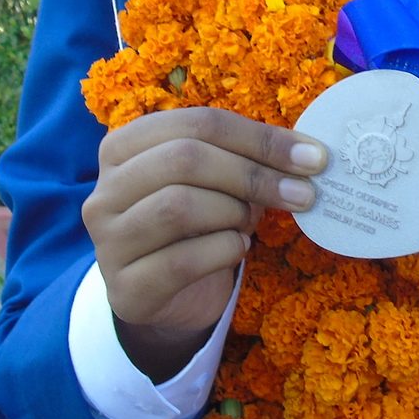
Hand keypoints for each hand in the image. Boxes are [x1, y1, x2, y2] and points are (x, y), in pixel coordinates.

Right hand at [82, 108, 327, 379]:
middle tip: (302, 193)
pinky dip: (224, 250)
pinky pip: (183, 260)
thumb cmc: (197, 223)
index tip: (313, 157)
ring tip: (252, 222)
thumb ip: (249, 159)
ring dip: (234, 212)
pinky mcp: (125, 289)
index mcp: (125, 146)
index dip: (260, 137)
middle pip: (185, 159)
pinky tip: (236, 248)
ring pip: (179, 206)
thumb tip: (309, 155)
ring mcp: (109, 241)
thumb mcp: (217, 180)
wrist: (167, 295)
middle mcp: (106, 189)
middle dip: (254, 174)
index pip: (199, 122)